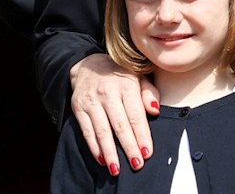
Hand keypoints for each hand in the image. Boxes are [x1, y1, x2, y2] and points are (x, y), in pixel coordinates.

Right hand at [70, 53, 160, 175]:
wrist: (89, 65)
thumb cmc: (121, 75)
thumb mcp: (139, 77)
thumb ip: (149, 93)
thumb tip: (155, 110)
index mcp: (127, 85)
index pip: (136, 115)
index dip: (142, 135)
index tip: (147, 152)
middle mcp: (108, 93)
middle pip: (120, 125)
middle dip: (129, 147)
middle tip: (137, 164)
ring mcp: (92, 101)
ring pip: (102, 131)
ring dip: (110, 152)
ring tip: (117, 169)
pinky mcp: (78, 108)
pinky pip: (87, 130)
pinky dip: (94, 146)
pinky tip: (102, 159)